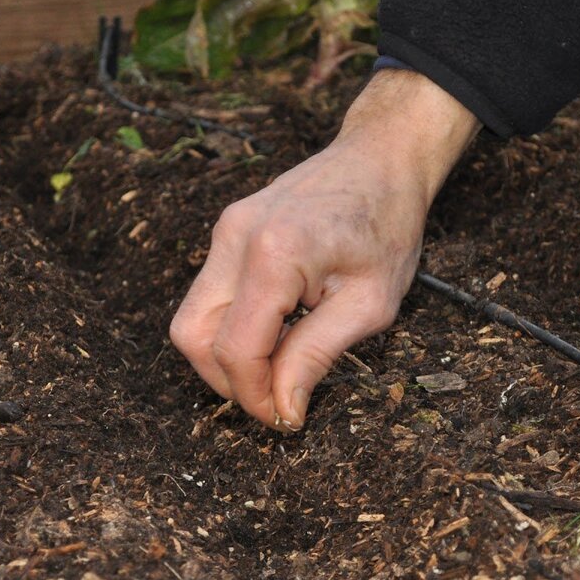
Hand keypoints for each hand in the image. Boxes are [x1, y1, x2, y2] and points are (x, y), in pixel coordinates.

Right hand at [170, 70, 478, 430]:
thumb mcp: (370, 304)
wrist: (382, 159)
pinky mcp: (227, 231)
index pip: (236, 350)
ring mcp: (225, 230)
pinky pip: (209, 295)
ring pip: (192, 318)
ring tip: (278, 365)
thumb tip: (283, 410)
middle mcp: (235, 237)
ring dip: (226, 356)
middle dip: (229, 382)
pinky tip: (277, 331)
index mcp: (274, 254)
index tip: (286, 419)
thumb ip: (316, 356)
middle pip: (194, 337)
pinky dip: (233, 327)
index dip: (255, 397)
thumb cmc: (387, 227)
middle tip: (277, 399)